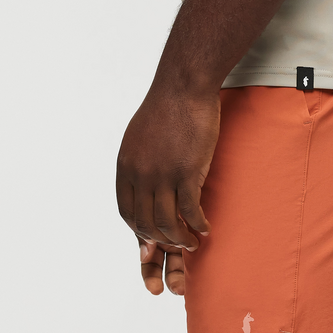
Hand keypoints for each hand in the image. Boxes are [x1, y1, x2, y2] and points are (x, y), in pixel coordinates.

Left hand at [116, 87, 219, 294]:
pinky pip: (191, 211)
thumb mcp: (138, 138)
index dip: (139, 231)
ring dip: (180, 239)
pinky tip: (206, 229)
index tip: (153, 240)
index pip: (126, 211)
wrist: (183, 87)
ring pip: (166, 223)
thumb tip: (139, 183)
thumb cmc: (166, 109)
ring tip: (192, 242)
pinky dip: (198, 225)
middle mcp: (139, 173)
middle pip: (144, 223)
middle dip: (160, 242)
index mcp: (125, 166)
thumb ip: (137, 164)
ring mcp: (162, 174)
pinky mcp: (186, 173)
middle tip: (175, 246)